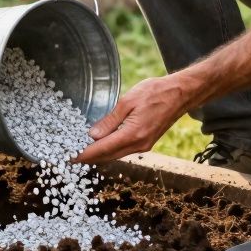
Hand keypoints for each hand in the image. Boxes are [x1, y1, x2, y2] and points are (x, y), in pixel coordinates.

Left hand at [74, 75, 193, 163]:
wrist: (180, 94)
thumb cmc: (156, 93)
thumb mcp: (128, 101)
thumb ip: (110, 120)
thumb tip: (93, 136)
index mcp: (133, 135)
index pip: (102, 150)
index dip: (84, 154)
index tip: (69, 157)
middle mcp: (139, 145)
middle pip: (107, 157)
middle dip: (88, 158)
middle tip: (70, 155)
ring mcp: (144, 146)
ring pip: (115, 155)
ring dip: (99, 155)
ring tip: (82, 150)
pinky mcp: (146, 142)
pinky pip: (123, 150)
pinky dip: (110, 150)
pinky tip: (101, 145)